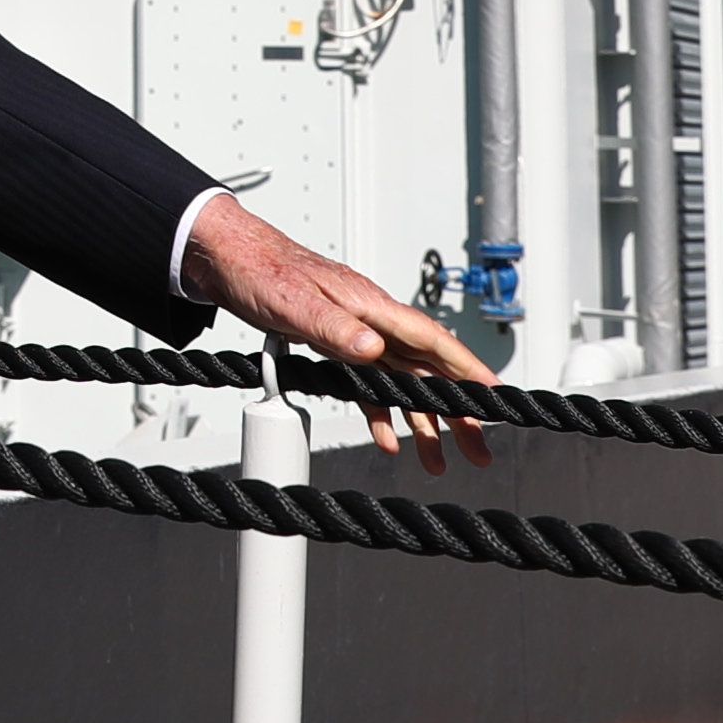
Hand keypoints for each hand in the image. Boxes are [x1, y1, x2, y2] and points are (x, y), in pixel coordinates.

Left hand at [181, 195, 495, 463]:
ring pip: (402, 383)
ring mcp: (356, 334)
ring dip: (421, 422)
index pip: (431, 340)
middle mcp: (372, 321)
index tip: (495, 396)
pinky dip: (379, 414)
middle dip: (456, 410)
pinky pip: (368, 386)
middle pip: (426, 369)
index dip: (466, 369)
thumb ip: (336, 328)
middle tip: (479, 449)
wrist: (227, 260)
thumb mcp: (295, 304)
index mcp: (371, 306)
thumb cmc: (261, 271)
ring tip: (437, 461)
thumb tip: (374, 350)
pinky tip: (387, 441)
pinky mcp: (336, 346)